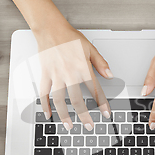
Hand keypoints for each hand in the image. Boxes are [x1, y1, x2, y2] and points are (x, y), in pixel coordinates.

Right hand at [4, 0, 112, 130]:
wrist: (50, 28)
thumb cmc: (70, 37)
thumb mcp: (90, 48)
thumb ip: (101, 63)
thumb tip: (110, 76)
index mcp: (82, 68)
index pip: (95, 90)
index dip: (101, 104)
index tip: (105, 114)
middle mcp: (69, 73)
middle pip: (77, 100)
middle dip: (84, 116)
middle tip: (89, 126)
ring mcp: (55, 75)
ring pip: (59, 100)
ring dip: (64, 116)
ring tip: (69, 126)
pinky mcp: (45, 74)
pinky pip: (44, 93)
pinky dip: (45, 105)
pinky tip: (48, 115)